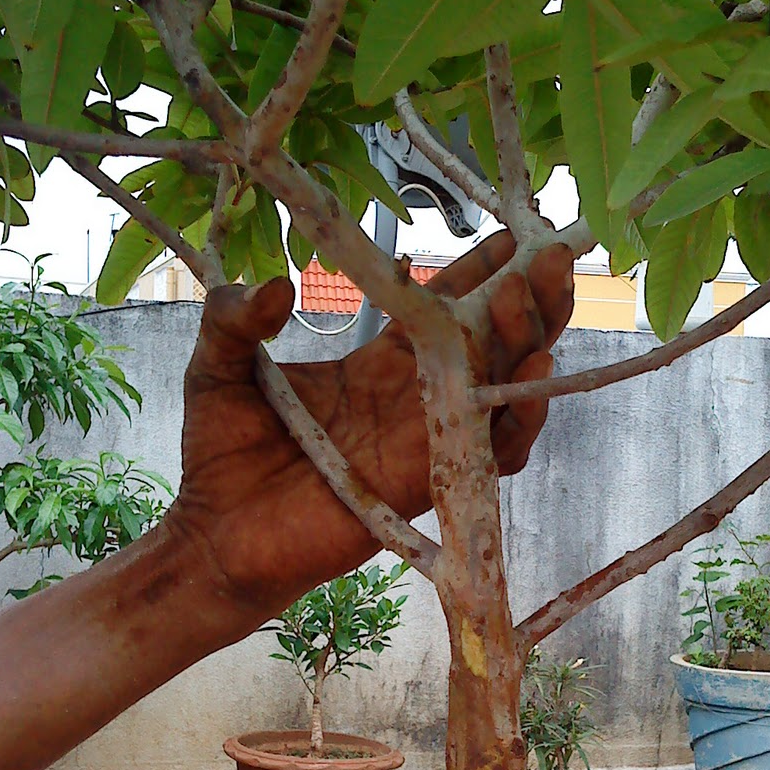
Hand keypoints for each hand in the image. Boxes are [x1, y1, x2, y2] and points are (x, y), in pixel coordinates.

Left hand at [165, 233, 573, 619]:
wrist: (217, 535)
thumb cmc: (220, 454)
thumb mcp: (218, 366)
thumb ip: (235, 318)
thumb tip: (274, 284)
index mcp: (378, 366)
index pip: (445, 309)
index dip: (481, 272)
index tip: (514, 233)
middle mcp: (416, 400)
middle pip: (492, 341)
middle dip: (527, 296)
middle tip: (553, 252)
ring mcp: (426, 442)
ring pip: (503, 388)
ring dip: (528, 342)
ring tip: (533, 299)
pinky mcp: (428, 482)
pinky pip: (493, 451)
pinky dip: (519, 415)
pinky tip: (530, 373)